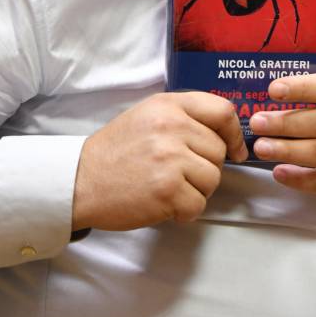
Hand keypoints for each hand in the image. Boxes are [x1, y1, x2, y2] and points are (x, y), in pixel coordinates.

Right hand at [72, 92, 246, 231]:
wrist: (81, 180)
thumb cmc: (116, 151)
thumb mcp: (148, 116)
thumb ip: (184, 117)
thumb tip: (224, 133)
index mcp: (169, 105)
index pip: (222, 111)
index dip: (234, 133)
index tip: (235, 150)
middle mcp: (172, 126)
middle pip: (219, 151)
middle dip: (205, 167)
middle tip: (179, 174)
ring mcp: (170, 158)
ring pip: (213, 179)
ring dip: (196, 190)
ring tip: (168, 187)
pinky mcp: (167, 190)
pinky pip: (198, 204)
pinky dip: (185, 211)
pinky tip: (163, 203)